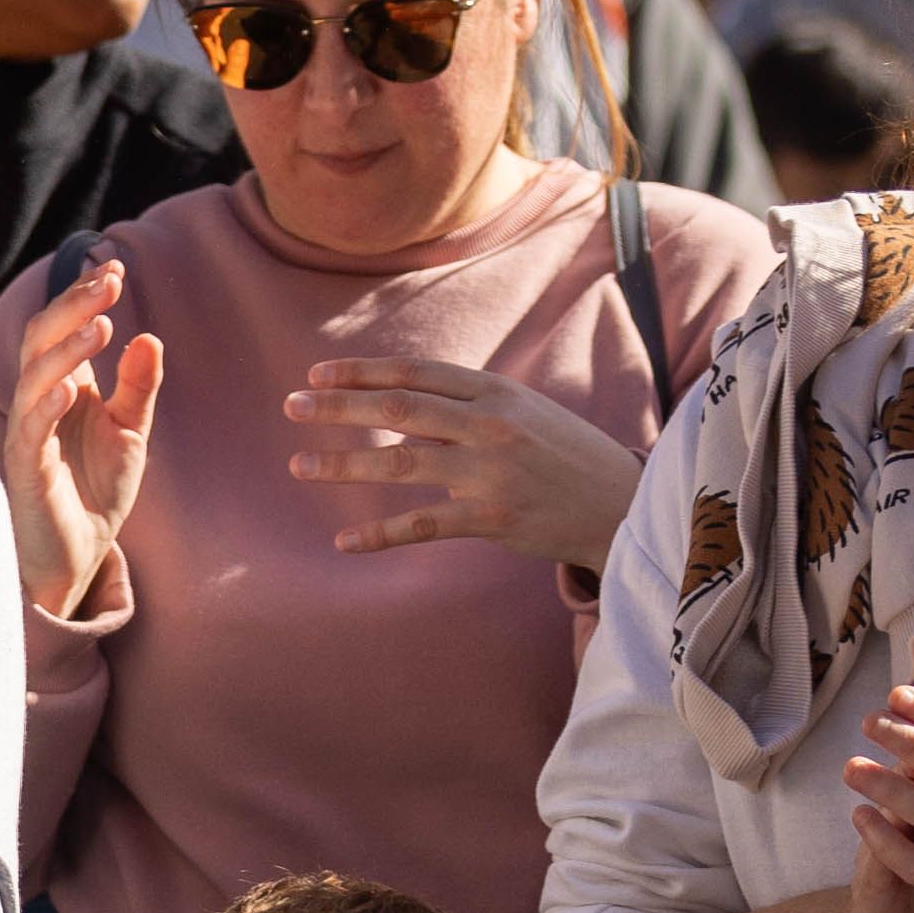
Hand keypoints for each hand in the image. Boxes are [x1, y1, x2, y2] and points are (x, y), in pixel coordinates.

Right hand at [0, 259, 159, 620]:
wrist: (78, 555)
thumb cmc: (95, 490)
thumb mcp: (130, 432)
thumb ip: (137, 387)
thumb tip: (149, 337)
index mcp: (61, 385)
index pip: (63, 327)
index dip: (84, 296)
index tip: (116, 267)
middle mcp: (39, 401)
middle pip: (41, 339)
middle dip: (73, 307)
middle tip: (108, 282)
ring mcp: (29, 433)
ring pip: (34, 377)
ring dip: (66, 349)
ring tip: (100, 325)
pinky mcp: (27, 469)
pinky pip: (31, 430)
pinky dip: (48, 405)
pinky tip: (71, 387)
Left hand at [281, 358, 645, 574]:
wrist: (622, 502)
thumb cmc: (565, 454)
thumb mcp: (523, 411)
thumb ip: (467, 404)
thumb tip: (395, 406)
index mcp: (496, 391)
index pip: (415, 372)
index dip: (362, 371)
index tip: (318, 374)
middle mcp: (490, 425)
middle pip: (398, 409)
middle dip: (339, 407)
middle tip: (291, 407)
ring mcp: (490, 472)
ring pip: (401, 464)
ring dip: (345, 464)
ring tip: (300, 466)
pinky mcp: (492, 518)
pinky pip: (423, 524)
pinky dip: (379, 535)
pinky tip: (344, 541)